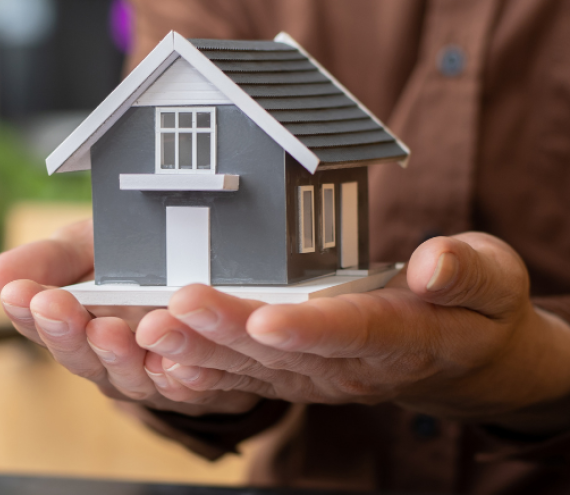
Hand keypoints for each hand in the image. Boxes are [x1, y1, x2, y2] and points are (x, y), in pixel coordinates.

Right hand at [0, 219, 260, 415]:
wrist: (204, 271)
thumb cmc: (131, 261)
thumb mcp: (87, 247)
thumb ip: (49, 260)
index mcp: (73, 326)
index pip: (40, 324)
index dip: (27, 311)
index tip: (17, 291)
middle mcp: (105, 360)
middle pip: (80, 356)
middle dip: (65, 331)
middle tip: (53, 306)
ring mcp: (149, 377)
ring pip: (130, 376)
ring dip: (118, 355)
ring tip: (108, 329)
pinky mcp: (196, 386)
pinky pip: (190, 387)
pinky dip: (181, 377)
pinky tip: (176, 361)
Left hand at [136, 232, 569, 434]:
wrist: (458, 355)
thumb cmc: (474, 308)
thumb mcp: (494, 281)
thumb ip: (468, 273)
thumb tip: (433, 265)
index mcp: (403, 340)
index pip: (354, 334)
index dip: (311, 328)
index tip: (267, 318)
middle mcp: (350, 367)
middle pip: (283, 353)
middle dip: (226, 331)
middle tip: (175, 308)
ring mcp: (316, 377)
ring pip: (250, 369)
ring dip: (197, 351)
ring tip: (149, 330)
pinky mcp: (291, 376)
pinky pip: (241, 379)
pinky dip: (201, 373)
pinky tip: (158, 361)